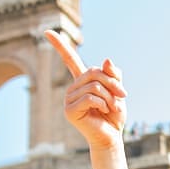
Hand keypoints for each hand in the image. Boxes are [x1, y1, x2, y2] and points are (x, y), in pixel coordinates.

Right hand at [46, 30, 128, 149]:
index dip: (59, 45)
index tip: (47, 32)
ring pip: (94, 86)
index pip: (69, 59)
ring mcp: (68, 99)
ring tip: (112, 108)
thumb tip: (106, 59)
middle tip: (123, 95)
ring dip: (110, 97)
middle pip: (93, 72)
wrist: (112, 136)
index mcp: (82, 81)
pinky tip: (104, 111)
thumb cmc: (114, 115)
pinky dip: (103, 104)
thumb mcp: (118, 91)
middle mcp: (72, 88)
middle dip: (112, 83)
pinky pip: (91, 98)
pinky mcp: (69, 110)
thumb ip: (113, 75)